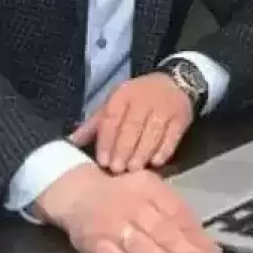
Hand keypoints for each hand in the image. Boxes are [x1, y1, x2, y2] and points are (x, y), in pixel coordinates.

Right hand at [35, 164, 221, 252]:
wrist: (76, 194)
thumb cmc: (122, 196)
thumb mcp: (150, 194)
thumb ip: (177, 216)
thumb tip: (208, 247)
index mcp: (149, 187)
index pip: (178, 213)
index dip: (197, 237)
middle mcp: (131, 202)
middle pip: (163, 231)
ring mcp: (111, 223)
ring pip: (143, 247)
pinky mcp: (95, 243)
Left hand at [70, 73, 193, 172]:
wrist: (174, 83)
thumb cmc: (138, 97)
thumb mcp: (115, 103)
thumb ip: (95, 124)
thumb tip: (71, 141)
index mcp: (123, 95)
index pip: (112, 117)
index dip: (107, 140)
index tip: (102, 161)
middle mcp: (143, 100)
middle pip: (132, 126)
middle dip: (124, 148)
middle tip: (117, 169)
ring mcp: (164, 108)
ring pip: (153, 131)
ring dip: (143, 151)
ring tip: (134, 169)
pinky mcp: (181, 117)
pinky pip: (172, 135)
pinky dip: (164, 149)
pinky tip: (156, 162)